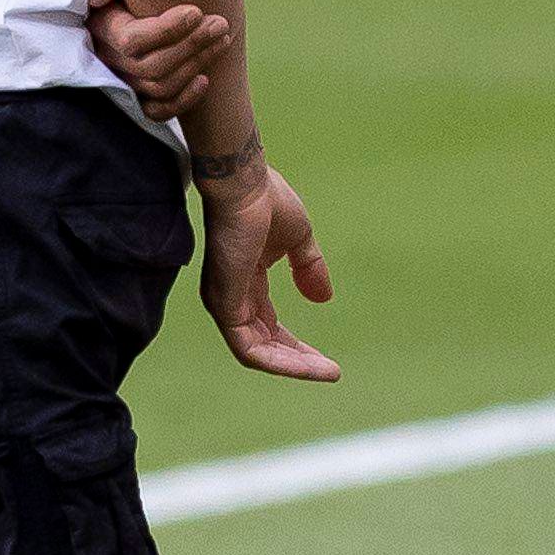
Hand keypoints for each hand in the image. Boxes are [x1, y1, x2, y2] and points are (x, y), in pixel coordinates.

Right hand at [86, 0, 234, 120]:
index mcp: (102, 28)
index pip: (132, 40)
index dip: (166, 30)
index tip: (196, 11)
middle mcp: (109, 58)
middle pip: (152, 66)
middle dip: (192, 45)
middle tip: (220, 23)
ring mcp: (123, 79)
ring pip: (160, 86)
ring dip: (196, 64)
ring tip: (222, 39)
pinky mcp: (137, 95)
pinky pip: (157, 111)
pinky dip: (184, 100)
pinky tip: (206, 79)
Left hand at [197, 159, 338, 381]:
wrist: (245, 182)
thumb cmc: (266, 200)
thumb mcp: (298, 240)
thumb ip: (308, 269)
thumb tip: (322, 299)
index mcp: (245, 279)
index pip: (267, 325)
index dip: (296, 345)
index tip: (328, 360)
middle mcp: (230, 294)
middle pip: (262, 343)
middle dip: (297, 361)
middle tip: (331, 371)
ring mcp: (223, 300)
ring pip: (256, 353)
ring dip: (293, 367)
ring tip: (327, 372)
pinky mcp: (222, 304)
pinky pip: (249, 350)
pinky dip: (280, 362)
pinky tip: (309, 365)